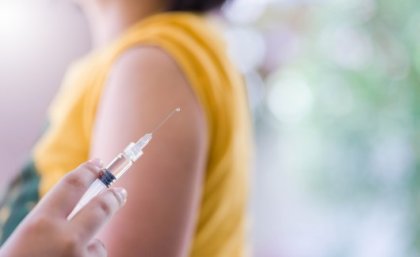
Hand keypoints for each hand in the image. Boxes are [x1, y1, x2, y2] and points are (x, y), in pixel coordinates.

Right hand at [0, 160, 126, 256]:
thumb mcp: (26, 239)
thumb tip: (87, 208)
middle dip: (114, 197)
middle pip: (102, 206)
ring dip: (90, 249)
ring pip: (98, 245)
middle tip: (120, 192)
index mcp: (40, 224)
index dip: (87, 171)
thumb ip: (53, 223)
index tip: (97, 164)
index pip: (72, 185)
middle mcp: (66, 239)